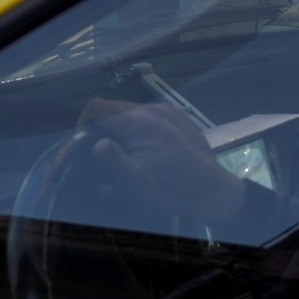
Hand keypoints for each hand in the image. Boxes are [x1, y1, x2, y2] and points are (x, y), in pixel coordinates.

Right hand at [78, 98, 258, 231]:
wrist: (214, 192)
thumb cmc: (174, 191)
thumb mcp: (138, 184)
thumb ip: (113, 160)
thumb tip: (97, 143)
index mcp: (138, 123)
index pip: (97, 107)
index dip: (84, 123)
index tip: (86, 143)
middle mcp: (152, 109)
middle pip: (113, 107)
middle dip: (103, 127)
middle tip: (105, 153)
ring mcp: (168, 110)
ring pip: (131, 110)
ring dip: (122, 127)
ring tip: (127, 153)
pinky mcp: (178, 116)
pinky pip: (149, 114)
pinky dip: (139, 127)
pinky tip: (147, 148)